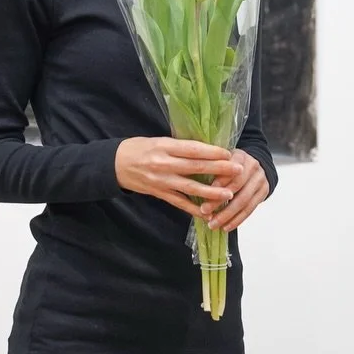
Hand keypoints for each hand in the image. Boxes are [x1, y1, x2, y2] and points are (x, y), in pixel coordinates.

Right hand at [115, 137, 243, 219]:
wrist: (115, 164)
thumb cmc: (139, 148)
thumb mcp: (158, 140)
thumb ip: (179, 146)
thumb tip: (206, 149)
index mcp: (165, 146)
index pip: (193, 149)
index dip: (212, 151)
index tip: (229, 153)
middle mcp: (164, 164)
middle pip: (195, 167)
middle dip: (219, 169)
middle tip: (238, 170)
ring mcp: (162, 181)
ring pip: (190, 188)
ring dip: (211, 192)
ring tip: (228, 194)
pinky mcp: (159, 194)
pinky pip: (179, 203)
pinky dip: (194, 209)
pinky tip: (208, 213)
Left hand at [200, 149, 268, 231]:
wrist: (256, 164)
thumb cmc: (232, 163)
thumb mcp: (222, 159)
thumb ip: (212, 166)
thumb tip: (193, 182)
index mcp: (240, 155)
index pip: (229, 168)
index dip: (218, 181)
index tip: (202, 191)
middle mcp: (253, 166)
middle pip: (236, 186)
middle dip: (218, 200)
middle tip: (204, 211)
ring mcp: (260, 180)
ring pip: (243, 201)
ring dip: (227, 215)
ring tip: (213, 224)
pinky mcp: (264, 192)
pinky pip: (250, 209)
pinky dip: (237, 220)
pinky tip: (226, 227)